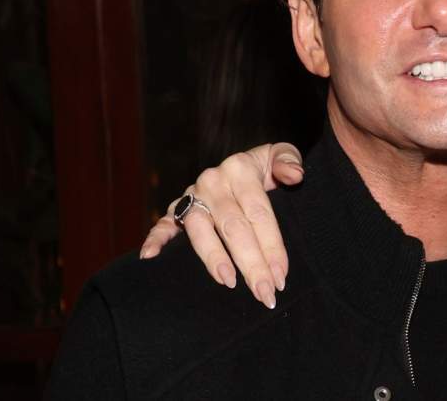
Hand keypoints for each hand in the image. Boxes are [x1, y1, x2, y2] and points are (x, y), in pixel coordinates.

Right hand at [138, 143, 303, 308]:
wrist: (239, 163)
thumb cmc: (264, 167)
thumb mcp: (279, 155)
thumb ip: (289, 160)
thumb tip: (295, 175)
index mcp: (240, 169)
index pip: (259, 213)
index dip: (271, 245)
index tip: (281, 275)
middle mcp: (213, 181)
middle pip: (233, 226)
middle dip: (250, 263)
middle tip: (263, 292)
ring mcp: (192, 196)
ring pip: (200, 230)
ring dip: (213, 258)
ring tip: (228, 282)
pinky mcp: (175, 208)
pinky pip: (163, 224)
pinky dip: (156, 239)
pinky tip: (150, 258)